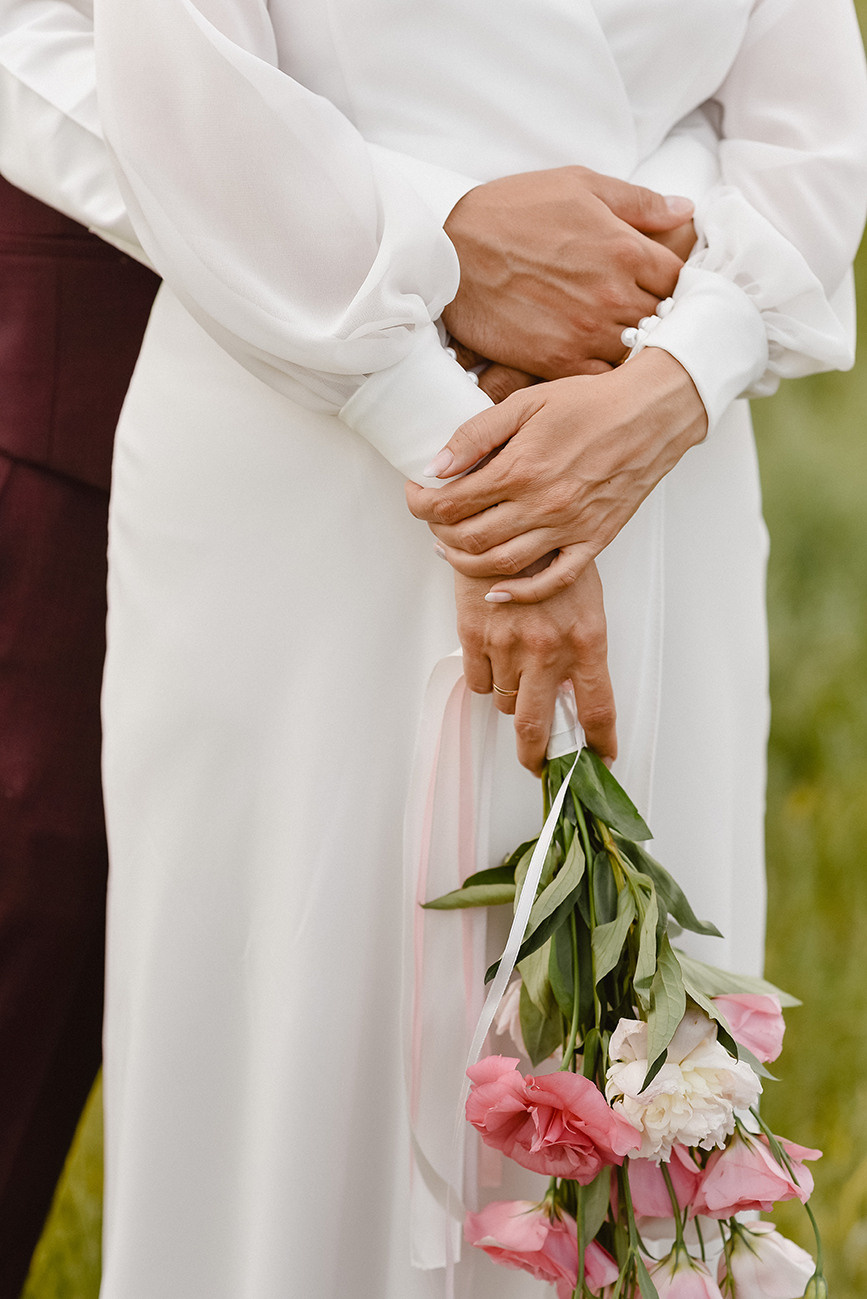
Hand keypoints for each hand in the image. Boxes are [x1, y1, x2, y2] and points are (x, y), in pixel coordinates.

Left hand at [408, 349, 706, 601]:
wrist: (650, 414)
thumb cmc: (589, 404)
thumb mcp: (524, 404)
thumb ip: (475, 436)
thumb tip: (436, 467)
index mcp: (520, 468)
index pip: (451, 503)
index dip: (421, 503)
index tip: (416, 494)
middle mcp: (542, 505)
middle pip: (470, 538)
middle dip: (439, 532)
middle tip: (433, 518)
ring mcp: (568, 528)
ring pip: (501, 565)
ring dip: (466, 563)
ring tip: (452, 549)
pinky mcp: (593, 542)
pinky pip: (551, 581)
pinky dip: (518, 593)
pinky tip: (496, 590)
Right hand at [441, 166, 692, 377]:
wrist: (449, 253)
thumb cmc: (511, 211)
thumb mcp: (578, 185)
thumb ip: (637, 201)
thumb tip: (685, 210)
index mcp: (626, 248)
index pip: (680, 279)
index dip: (674, 283)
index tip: (660, 286)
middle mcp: (614, 295)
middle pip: (664, 320)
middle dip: (657, 316)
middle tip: (640, 314)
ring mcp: (586, 333)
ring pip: (636, 352)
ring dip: (632, 347)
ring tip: (617, 338)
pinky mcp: (558, 361)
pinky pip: (603, 379)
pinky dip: (605, 373)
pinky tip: (594, 359)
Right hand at [455, 562, 615, 773]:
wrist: (508, 519)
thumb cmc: (551, 553)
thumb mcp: (585, 599)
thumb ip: (581, 646)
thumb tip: (574, 689)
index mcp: (586, 640)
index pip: (598, 710)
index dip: (599, 743)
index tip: (601, 759)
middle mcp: (548, 649)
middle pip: (538, 726)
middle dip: (537, 755)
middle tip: (538, 764)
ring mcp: (508, 645)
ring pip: (507, 702)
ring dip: (513, 698)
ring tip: (517, 674)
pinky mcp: (475, 636)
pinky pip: (480, 683)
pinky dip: (486, 680)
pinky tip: (493, 658)